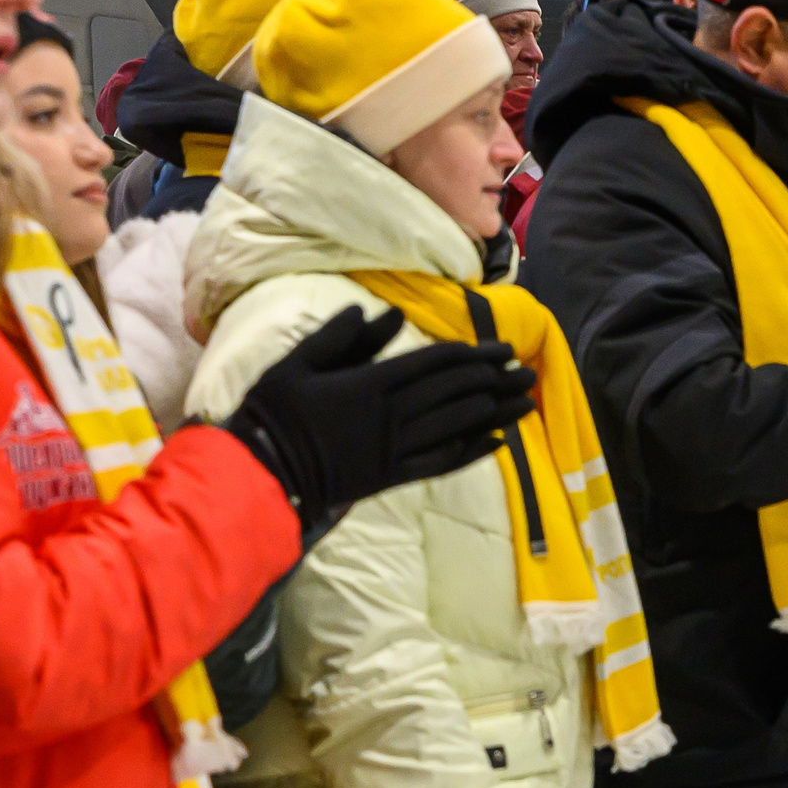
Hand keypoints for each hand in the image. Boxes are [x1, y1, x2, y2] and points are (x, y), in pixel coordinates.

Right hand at [224, 306, 535, 518]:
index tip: (502, 349)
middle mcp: (392, 416)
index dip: (473, 356)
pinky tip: (499, 443)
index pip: (435, 365)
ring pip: (458, 427)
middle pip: (455, 393)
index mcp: (371, 384)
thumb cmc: (272, 414)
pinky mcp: (393, 477)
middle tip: (525, 371)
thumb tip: (381, 311)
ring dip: (496, 413)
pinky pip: (443, 463)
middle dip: (494, 381)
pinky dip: (474, 452)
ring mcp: (396, 450)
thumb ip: (340, 337)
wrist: (261, 474)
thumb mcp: (297, 363)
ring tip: (526, 402)